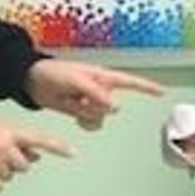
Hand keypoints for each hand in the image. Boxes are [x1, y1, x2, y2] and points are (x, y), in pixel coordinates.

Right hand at [0, 118, 72, 192]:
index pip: (40, 139)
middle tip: (0, 155)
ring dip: (2, 171)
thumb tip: (38, 156)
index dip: (58, 147)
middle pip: (26, 165)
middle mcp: (7, 148)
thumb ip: (20, 143)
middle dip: (16, 163)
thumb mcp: (1, 131)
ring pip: (11, 176)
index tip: (73, 153)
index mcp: (12, 133)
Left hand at [25, 59, 164, 129]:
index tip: (161, 92)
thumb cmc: (54, 72)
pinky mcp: (81, 111)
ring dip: (89, 116)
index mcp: (103, 77)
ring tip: (75, 103)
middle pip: (112, 107)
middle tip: (80, 97)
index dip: (147, 87)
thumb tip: (115, 107)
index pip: (130, 82)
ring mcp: (91, 101)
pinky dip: (85, 122)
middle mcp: (100, 90)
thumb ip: (96, 93)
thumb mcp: (76, 80)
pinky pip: (92, 123)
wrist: (33, 82)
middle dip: (98, 106)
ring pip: (102, 118)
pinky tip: (75, 114)